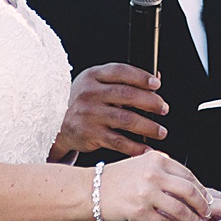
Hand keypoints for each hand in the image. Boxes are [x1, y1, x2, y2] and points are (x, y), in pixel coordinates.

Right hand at [48, 63, 167, 159]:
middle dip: (151, 102)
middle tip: (164, 109)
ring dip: (148, 126)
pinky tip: (147, 149)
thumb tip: (155, 80)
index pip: (120, 71)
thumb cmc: (84, 102)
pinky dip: (136, 147)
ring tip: (161, 131)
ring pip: (126, 119)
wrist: (56, 124)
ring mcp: (89, 114)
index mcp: (92, 76)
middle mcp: (89, 93)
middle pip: (127, 94)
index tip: (157, 85)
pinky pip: (118, 141)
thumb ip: (122, 80)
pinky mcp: (90, 134)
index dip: (141, 77)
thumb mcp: (96, 84)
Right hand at [100, 151, 209, 220]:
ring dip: (192, 219)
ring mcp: (146, 192)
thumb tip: (188, 181)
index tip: (207, 198)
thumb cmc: (117, 178)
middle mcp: (153, 174)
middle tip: (207, 213)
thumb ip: (163, 168)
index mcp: (156, 159)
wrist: (92, 190)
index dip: (201, 189)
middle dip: (202, 205)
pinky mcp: (139, 210)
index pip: (188, 174)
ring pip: (180, 208)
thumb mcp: (142, 163)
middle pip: (188, 190)